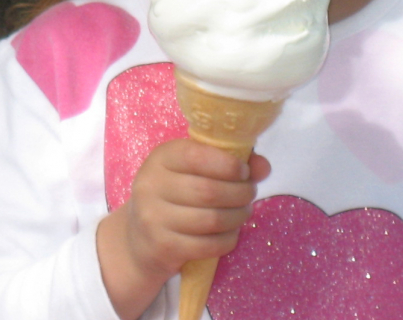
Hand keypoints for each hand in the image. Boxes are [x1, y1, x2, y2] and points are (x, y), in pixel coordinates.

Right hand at [96, 139, 269, 316]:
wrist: (139, 239)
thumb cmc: (173, 196)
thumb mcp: (193, 172)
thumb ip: (229, 163)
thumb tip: (263, 166)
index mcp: (160, 159)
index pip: (196, 156)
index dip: (228, 164)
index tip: (244, 172)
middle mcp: (151, 185)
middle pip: (209, 191)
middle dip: (241, 193)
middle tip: (249, 194)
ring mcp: (154, 218)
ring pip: (212, 219)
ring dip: (238, 217)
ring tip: (242, 213)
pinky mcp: (164, 246)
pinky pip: (209, 245)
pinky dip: (228, 239)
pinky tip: (229, 232)